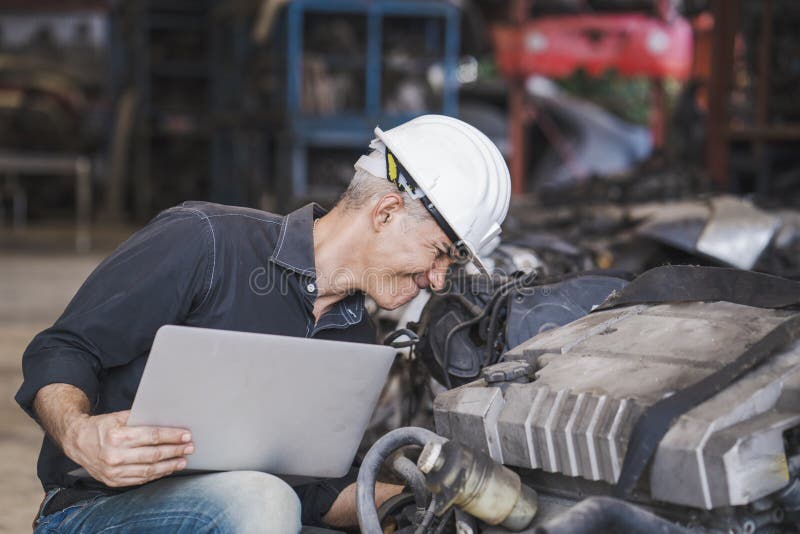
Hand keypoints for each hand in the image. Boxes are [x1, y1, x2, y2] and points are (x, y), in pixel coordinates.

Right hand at [63, 410, 192, 487]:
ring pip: (149, 471)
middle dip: (175, 451)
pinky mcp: (113, 481)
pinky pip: (139, 480)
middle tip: (189, 447)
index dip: (172, 436)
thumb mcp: (119, 417)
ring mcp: (113, 471)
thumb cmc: (101, 427)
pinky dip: (155, 475)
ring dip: (169, 466)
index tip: (186, 435)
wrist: (76, 441)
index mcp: (118, 436)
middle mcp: (115, 455)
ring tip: (182, 460)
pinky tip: (166, 469)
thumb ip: (140, 419)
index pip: (152, 437)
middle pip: (154, 455)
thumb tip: (166, 418)